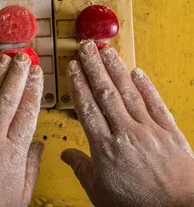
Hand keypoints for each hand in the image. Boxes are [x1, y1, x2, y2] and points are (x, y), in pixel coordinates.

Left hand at [0, 53, 43, 206]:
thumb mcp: (20, 194)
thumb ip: (30, 167)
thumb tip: (38, 146)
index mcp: (13, 153)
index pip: (27, 112)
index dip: (33, 89)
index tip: (37, 74)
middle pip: (8, 99)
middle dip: (16, 75)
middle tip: (22, 58)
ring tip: (2, 59)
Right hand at [62, 40, 193, 206]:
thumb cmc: (139, 206)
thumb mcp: (99, 192)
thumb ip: (82, 169)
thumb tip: (66, 155)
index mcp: (104, 148)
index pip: (87, 107)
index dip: (79, 84)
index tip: (73, 68)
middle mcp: (126, 134)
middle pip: (105, 93)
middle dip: (94, 67)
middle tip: (86, 47)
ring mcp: (149, 131)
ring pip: (128, 93)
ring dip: (116, 69)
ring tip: (107, 51)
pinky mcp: (171, 133)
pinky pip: (156, 104)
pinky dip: (147, 87)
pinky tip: (138, 73)